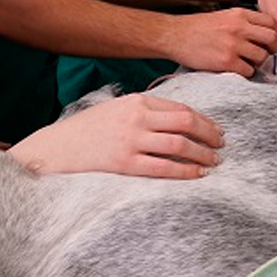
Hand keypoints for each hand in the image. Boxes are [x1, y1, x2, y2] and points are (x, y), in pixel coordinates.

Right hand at [7, 93, 223, 178]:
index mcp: (136, 101)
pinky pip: (164, 168)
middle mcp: (136, 117)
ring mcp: (131, 140)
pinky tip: (197, 174)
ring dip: (202, 154)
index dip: (203, 120)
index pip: (180, 107)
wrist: (56, 148)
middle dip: (209, 134)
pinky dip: (186, 171)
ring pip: (180, 145)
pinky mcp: (125, 164)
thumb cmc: (87, 130)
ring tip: (213, 162)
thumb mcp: (115, 109)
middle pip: (186, 122)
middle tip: (221, 145)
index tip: (215, 130)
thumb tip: (176, 120)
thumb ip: (143, 111)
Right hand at [163, 8, 276, 76]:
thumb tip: (263, 35)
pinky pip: (249, 71)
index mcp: (240, 14)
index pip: (272, 23)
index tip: (273, 42)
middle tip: (267, 55)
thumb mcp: (224, 16)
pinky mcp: (226, 61)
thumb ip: (244, 23)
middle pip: (273, 39)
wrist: (174, 35)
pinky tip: (237, 69)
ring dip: (259, 63)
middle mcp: (239, 27)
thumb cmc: (197, 28)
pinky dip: (247, 73)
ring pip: (263, 57)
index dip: (276, 34)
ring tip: (248, 63)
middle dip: (273, 50)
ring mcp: (234, 45)